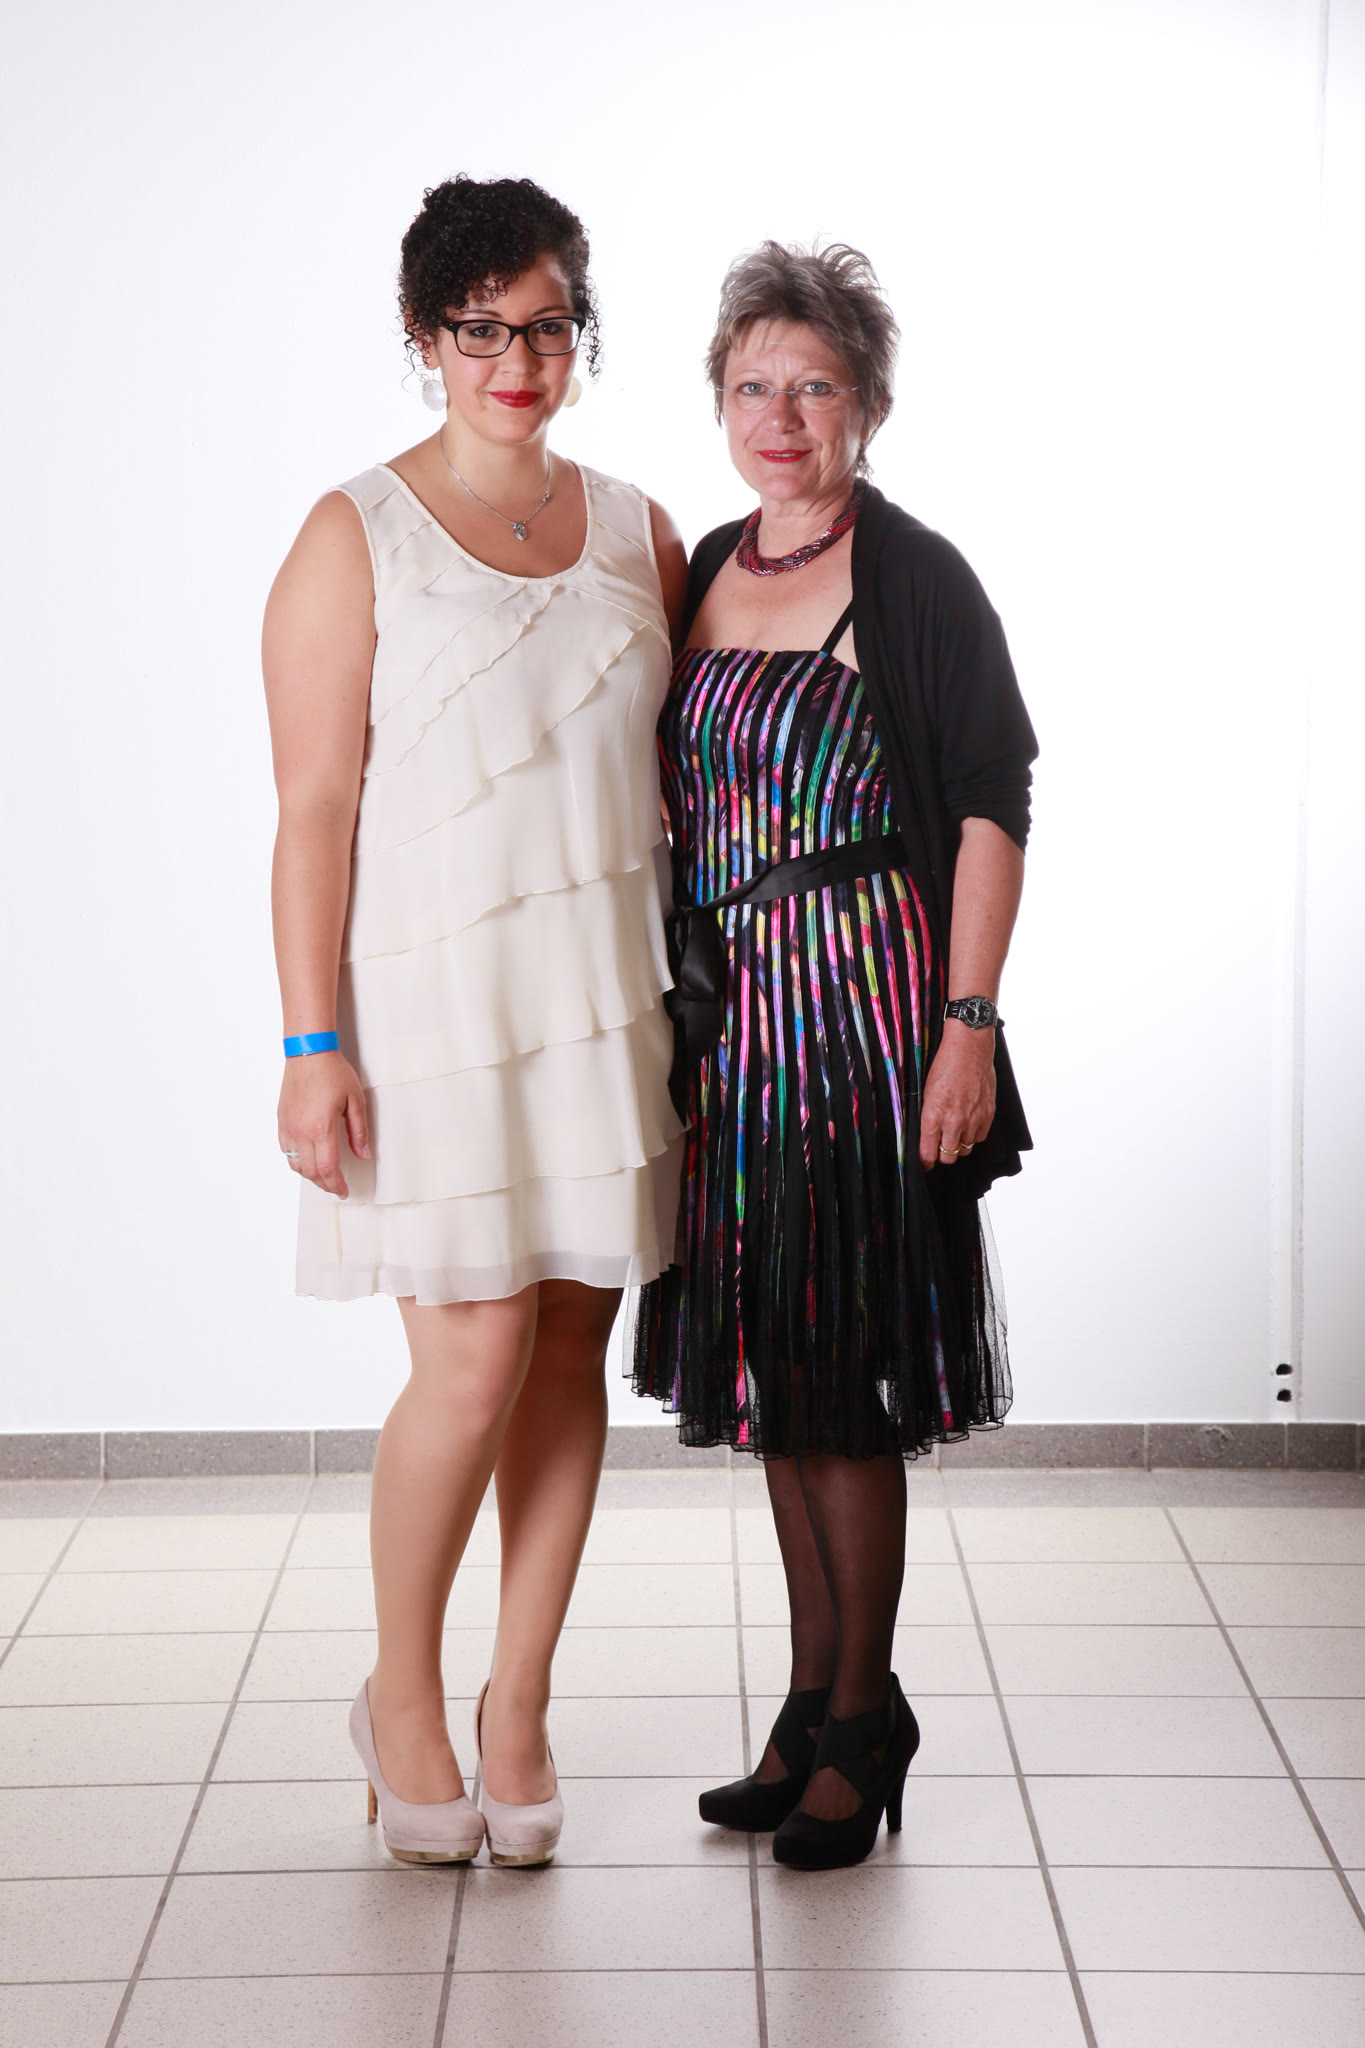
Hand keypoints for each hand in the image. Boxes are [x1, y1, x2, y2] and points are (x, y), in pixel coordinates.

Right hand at [277, 1050, 369, 1196]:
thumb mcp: (355, 1101)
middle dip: (326, 1184)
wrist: (308, 1052)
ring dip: (311, 1175)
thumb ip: (359, 1131)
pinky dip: (297, 1162)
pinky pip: (286, 1151)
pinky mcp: (281, 1122)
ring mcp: (288, 1128)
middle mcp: (301, 1132)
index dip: (337, 1185)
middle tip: (337, 1187)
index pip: (328, 1169)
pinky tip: (308, 1160)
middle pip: (311, 1172)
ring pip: (296, 1165)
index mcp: (321, 1128)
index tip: (344, 1191)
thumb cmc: (332, 1072)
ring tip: (325, 1177)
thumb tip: (363, 1154)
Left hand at [919, 1022, 995, 1171]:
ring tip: (954, 1133)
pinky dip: (973, 1135)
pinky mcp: (988, 1114)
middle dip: (942, 1155)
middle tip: (939, 1147)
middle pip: (948, 1157)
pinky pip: (980, 1138)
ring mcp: (973, 1119)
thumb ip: (927, 1116)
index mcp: (934, 1116)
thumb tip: (925, 1134)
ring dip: (958, 1144)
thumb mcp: (925, 1091)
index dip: (925, 1161)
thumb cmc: (945, 1065)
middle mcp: (954, 1121)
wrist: (969, 1049)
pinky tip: (968, 1124)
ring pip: (965, 1149)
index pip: (928, 1154)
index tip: (925, 1161)